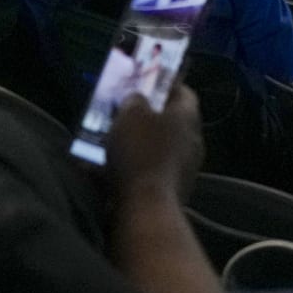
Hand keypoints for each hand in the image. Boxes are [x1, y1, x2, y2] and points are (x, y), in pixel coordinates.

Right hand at [104, 83, 203, 204]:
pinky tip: (101, 172)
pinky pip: (145, 174)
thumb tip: (137, 99)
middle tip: (120, 112)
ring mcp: (181, 171)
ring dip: (132, 145)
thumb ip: (135, 100)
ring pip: (154, 149)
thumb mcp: (131, 113)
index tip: (142, 82)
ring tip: (105, 142)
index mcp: (188, 117)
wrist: (145, 210)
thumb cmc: (140, 152)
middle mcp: (191, 142)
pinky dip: (127, 171)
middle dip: (143, 117)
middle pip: (168, 122)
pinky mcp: (167, 194)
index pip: (183, 91)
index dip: (163, 84)